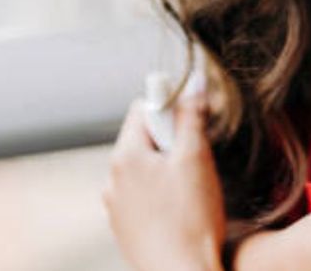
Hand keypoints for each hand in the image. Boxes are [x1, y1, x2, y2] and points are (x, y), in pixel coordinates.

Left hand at [103, 80, 224, 270]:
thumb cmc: (190, 221)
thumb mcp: (197, 158)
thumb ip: (192, 116)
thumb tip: (196, 83)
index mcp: (125, 156)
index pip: (143, 107)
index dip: (171, 108)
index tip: (191, 123)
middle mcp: (113, 179)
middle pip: (144, 137)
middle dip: (172, 142)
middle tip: (195, 161)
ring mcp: (116, 205)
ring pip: (145, 168)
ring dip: (167, 169)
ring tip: (191, 191)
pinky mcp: (125, 227)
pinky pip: (143, 195)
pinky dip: (162, 195)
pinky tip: (181, 211)